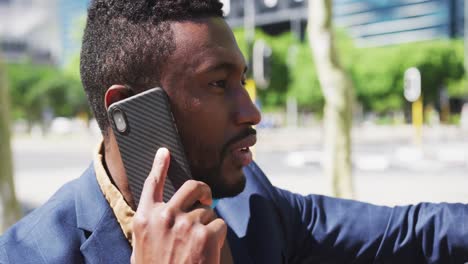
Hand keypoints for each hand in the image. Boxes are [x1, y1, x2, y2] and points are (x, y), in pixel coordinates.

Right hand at [131, 148, 226, 263]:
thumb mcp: (143, 248)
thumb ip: (153, 227)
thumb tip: (168, 213)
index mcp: (144, 220)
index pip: (152, 184)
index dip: (159, 165)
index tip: (165, 152)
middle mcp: (164, 217)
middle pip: (191, 186)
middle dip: (202, 190)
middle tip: (207, 199)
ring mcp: (185, 224)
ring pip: (207, 211)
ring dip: (207, 226)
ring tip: (199, 248)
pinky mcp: (205, 234)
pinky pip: (219, 225)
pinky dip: (218, 237)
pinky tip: (208, 252)